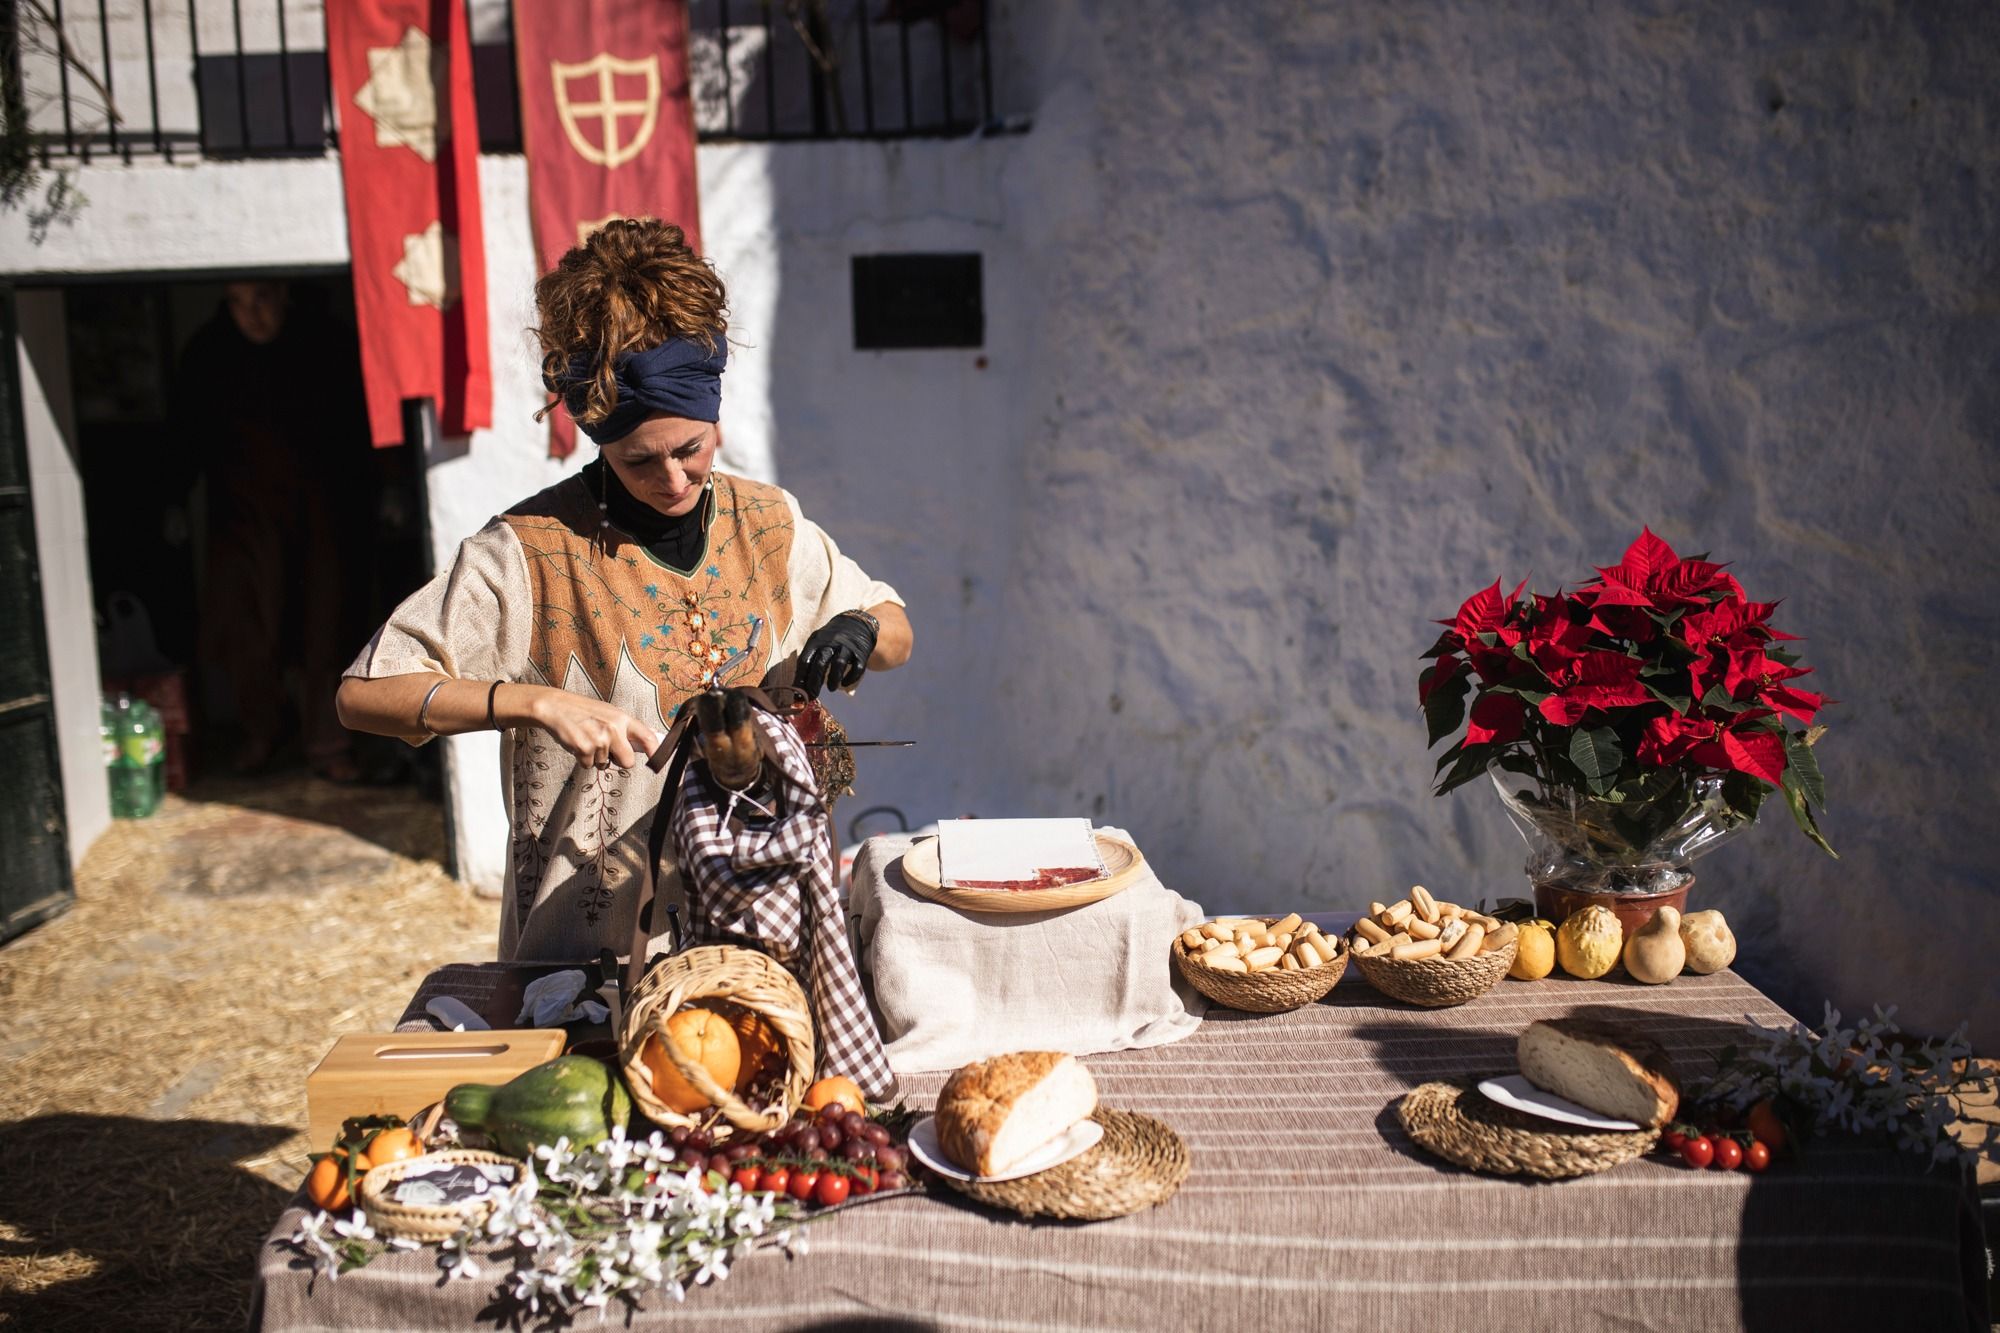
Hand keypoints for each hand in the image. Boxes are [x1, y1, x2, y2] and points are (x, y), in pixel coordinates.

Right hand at [527, 689, 661, 768]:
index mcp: (623, 718)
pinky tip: (577, 743)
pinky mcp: (584, 749)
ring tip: (586, 739)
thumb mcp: (609, 713)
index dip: (655, 752)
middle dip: (618, 761)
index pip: (647, 736)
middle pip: (628, 762)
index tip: (657, 762)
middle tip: (606, 750)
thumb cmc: (583, 711)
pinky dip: (582, 759)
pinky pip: (589, 766)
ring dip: (595, 757)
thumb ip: (626, 729)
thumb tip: (648, 743)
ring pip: (604, 765)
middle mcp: (614, 729)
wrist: (555, 707)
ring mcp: (599, 740)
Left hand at [796, 612, 878, 699]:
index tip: (798, 693)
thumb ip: (809, 661)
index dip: (800, 678)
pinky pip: (856, 667)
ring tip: (831, 688)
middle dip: (814, 682)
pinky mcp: (861, 653)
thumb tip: (798, 688)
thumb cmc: (831, 639)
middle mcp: (831, 643)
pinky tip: (844, 683)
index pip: (805, 661)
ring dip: (833, 679)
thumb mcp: (817, 642)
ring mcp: (847, 647)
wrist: (856, 623)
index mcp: (816, 641)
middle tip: (812, 696)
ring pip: (838, 664)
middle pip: (820, 663)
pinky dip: (850, 678)